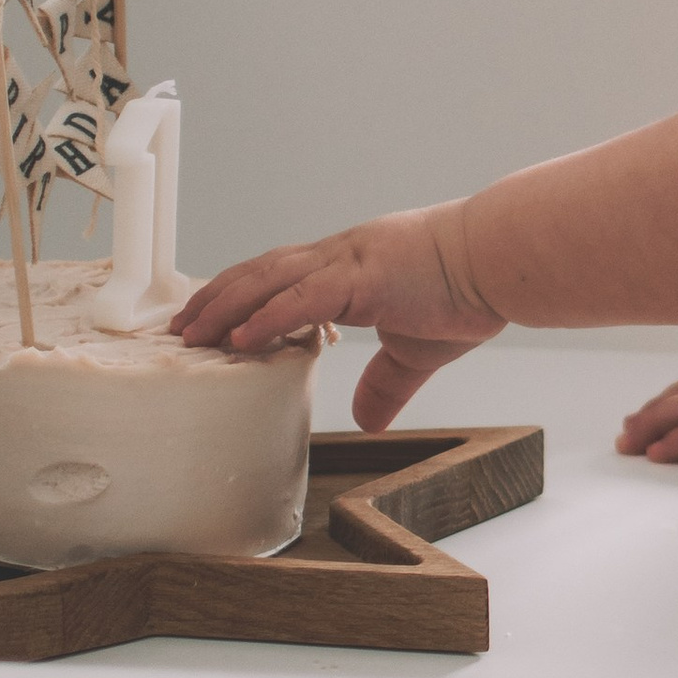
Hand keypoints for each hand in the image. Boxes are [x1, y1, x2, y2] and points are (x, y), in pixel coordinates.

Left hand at [174, 209, 501, 430]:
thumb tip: (366, 421)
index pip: (278, 275)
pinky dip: (267, 317)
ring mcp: (346, 262)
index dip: (238, 296)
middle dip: (215, 300)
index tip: (207, 321)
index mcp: (348, 268)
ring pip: (269, 280)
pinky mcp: (362, 276)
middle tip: (179, 330)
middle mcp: (337, 257)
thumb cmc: (466, 291)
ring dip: (225, 307)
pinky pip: (303, 298)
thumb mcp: (417, 350)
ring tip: (192, 335)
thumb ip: (386, 384)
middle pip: (259, 272)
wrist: (498, 259)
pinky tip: (239, 337)